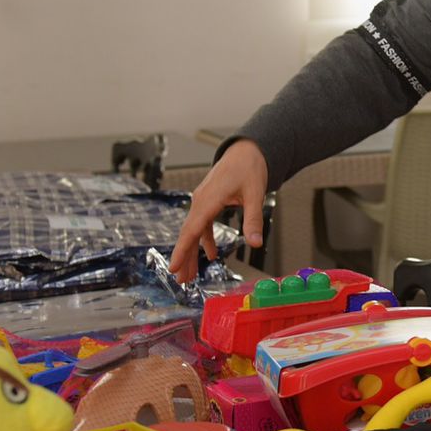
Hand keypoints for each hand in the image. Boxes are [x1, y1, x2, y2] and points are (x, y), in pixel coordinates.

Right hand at [168, 140, 267, 281]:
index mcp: (208, 200)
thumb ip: (253, 219)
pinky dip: (204, 239)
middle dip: (184, 257)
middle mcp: (200, 201)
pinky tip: (209, 253)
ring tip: (190, 274)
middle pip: (189, 234)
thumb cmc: (250, 168)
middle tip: (181, 280)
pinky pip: (202, 224)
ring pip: (194, 230)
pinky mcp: (208, 202)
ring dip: (192, 251)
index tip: (174, 268)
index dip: (182, 251)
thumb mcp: (255, 194)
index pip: (192, 230)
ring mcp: (202, 201)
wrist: (246, 150)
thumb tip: (256, 243)